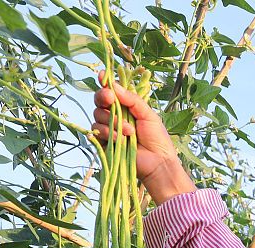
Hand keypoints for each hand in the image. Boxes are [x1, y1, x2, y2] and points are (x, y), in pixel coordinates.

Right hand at [92, 72, 195, 203]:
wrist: (158, 163)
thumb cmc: (157, 140)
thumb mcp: (148, 115)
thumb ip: (132, 100)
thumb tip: (113, 85)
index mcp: (126, 107)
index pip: (111, 92)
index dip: (104, 83)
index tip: (102, 76)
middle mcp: (115, 116)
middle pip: (99, 100)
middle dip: (103, 97)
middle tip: (110, 99)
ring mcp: (108, 129)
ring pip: (97, 115)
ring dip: (112, 121)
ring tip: (129, 132)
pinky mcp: (103, 143)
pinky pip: (96, 131)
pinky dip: (108, 133)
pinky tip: (121, 139)